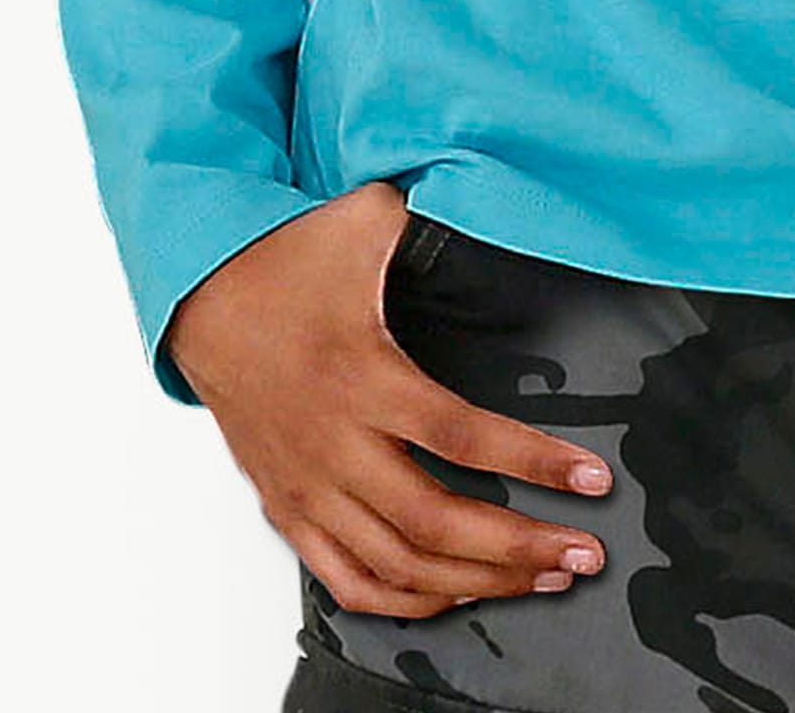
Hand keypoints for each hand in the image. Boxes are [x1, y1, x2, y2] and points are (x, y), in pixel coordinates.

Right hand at [164, 180, 615, 619]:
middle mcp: (335, 444)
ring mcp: (309, 486)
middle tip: (583, 555)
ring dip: (477, 582)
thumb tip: (500, 194)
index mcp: (363, 375)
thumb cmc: (287, 258)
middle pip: (438, 522)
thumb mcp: (365, 219)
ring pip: (400, 566)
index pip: (463, 437)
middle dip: (521, 548)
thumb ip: (432, 214)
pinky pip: (350, 581)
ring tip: (540, 579)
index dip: (535, 464)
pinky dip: (407, 600)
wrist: (201, 296)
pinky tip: (458, 593)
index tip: (593, 481)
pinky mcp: (289, 507)